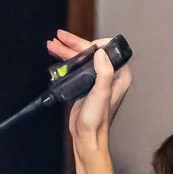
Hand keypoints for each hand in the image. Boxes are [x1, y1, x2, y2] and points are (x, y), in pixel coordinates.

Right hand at [48, 29, 129, 154]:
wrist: (87, 137)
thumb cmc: (96, 120)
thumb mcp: (101, 94)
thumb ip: (104, 72)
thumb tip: (100, 52)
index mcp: (120, 75)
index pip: (108, 49)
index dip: (93, 43)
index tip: (81, 43)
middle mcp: (110, 76)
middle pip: (91, 53)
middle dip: (75, 44)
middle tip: (60, 36)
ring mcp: (97, 81)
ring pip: (82, 60)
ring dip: (67, 51)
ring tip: (52, 44)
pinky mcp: (86, 86)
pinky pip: (76, 69)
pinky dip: (66, 62)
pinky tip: (56, 57)